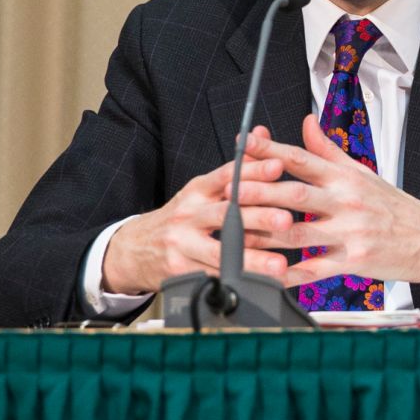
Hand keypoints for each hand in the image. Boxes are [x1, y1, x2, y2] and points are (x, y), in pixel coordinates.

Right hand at [101, 126, 293, 293]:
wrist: (132, 250)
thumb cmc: (181, 218)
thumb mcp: (202, 190)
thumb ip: (236, 168)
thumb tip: (264, 134)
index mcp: (197, 190)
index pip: (227, 176)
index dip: (253, 170)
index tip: (279, 167)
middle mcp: (188, 214)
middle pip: (225, 213)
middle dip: (258, 217)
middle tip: (287, 220)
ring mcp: (181, 244)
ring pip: (220, 251)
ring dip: (252, 259)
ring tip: (279, 265)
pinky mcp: (178, 270)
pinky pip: (211, 276)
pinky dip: (235, 281)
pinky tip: (257, 285)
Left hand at [236, 114, 419, 285]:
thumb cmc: (392, 206)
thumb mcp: (361, 172)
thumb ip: (327, 150)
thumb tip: (305, 123)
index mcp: (345, 177)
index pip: (302, 158)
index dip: (269, 150)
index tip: (243, 144)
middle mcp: (347, 202)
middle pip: (294, 193)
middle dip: (258, 192)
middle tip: (226, 192)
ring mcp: (350, 232)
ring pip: (298, 232)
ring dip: (264, 234)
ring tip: (234, 235)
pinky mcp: (354, 260)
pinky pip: (314, 269)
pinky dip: (288, 274)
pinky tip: (266, 274)